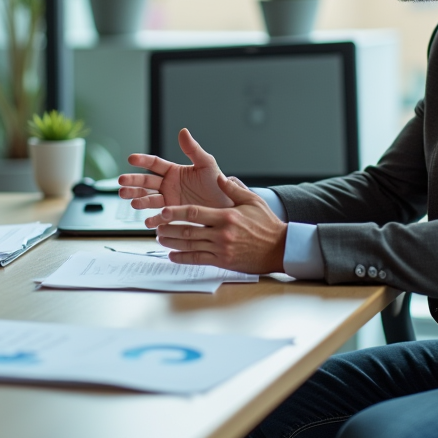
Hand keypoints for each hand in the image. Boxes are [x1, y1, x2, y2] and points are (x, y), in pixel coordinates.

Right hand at [119, 128, 238, 209]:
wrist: (226, 206)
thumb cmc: (218, 184)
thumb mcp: (206, 164)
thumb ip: (193, 149)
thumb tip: (183, 131)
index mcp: (174, 171)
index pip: (154, 164)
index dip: (142, 160)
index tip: (131, 159)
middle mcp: (168, 185)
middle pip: (145, 182)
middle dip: (132, 182)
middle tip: (121, 182)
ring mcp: (169, 200)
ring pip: (148, 198)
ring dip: (138, 199)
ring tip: (131, 201)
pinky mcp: (172, 214)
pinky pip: (159, 216)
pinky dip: (153, 219)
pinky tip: (148, 221)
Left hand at [143, 176, 287, 274]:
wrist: (279, 248)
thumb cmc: (267, 224)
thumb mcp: (253, 201)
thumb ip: (234, 188)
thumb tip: (220, 176)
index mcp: (226, 216)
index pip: (195, 213)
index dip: (176, 212)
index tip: (163, 212)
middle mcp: (222, 233)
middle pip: (188, 230)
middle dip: (170, 228)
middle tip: (157, 226)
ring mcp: (221, 249)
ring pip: (190, 246)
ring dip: (172, 243)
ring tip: (160, 238)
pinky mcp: (223, 261)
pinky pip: (198, 260)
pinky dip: (183, 258)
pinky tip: (172, 256)